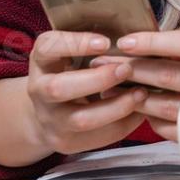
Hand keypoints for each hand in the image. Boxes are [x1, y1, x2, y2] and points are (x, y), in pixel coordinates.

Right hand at [25, 30, 150, 154]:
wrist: (51, 110)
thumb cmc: (73, 71)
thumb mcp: (73, 53)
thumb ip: (94, 45)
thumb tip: (135, 38)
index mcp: (41, 60)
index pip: (48, 47)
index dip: (76, 44)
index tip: (105, 42)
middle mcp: (38, 90)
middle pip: (59, 88)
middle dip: (98, 79)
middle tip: (127, 69)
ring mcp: (50, 119)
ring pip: (81, 119)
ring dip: (116, 106)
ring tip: (140, 94)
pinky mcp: (65, 141)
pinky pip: (96, 138)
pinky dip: (122, 124)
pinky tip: (139, 112)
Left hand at [99, 30, 179, 150]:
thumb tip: (157, 43)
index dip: (154, 42)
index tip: (126, 41)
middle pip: (175, 77)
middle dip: (136, 71)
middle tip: (109, 67)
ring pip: (175, 108)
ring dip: (143, 100)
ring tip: (120, 91)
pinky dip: (160, 126)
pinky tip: (146, 116)